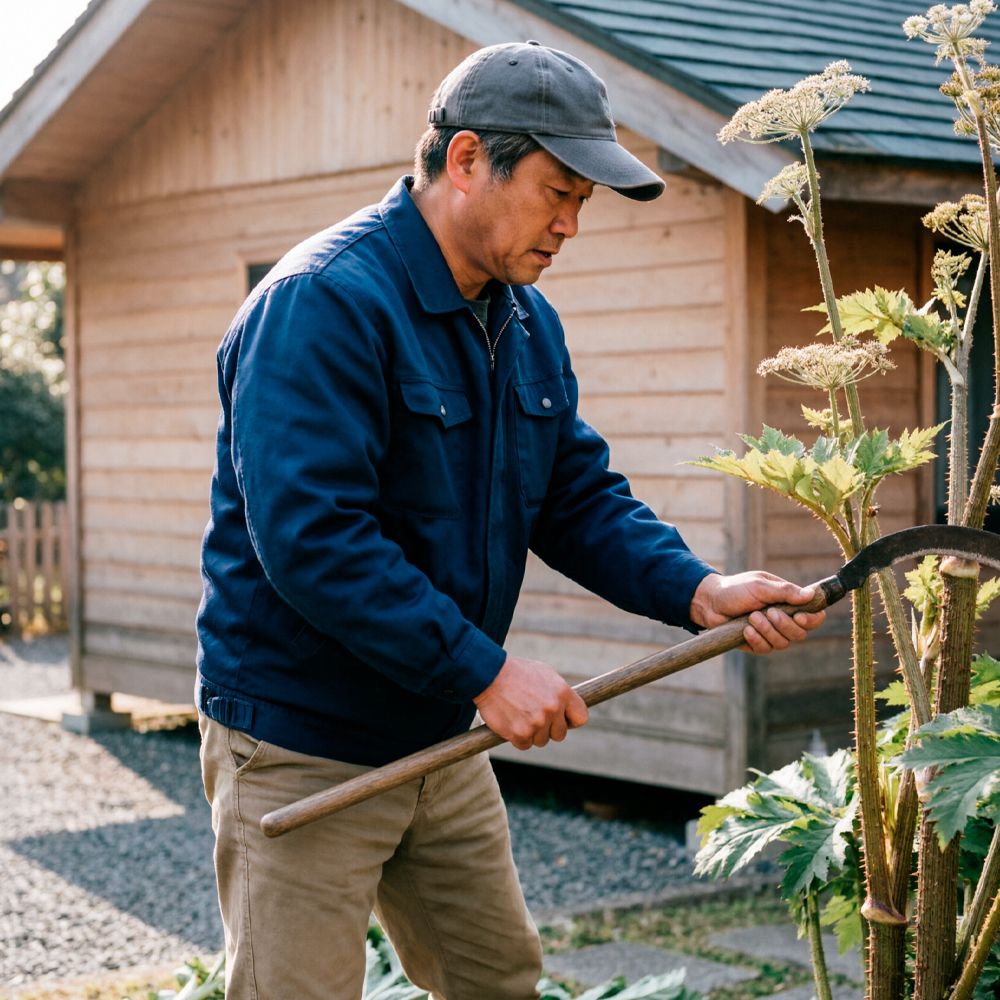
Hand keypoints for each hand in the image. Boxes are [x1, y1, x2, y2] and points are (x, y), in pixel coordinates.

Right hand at [473, 655, 588, 749]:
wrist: (489, 673)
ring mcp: (537, 722)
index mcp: (563, 692)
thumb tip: (569, 707)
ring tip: (519, 715)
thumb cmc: (517, 672)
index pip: (581, 718)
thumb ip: (559, 693)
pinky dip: (517, 738)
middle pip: (560, 734)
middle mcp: (553, 708)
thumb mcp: (545, 674)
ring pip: (541, 741)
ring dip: (531, 733)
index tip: (561, 719)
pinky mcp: (520, 733)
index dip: (570, 721)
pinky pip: (525, 745)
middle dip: (548, 729)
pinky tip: (511, 722)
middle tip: (534, 717)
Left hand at [689, 571, 825, 653]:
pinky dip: (756, 639)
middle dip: (784, 624)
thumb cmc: (735, 589)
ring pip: (783, 643)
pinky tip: (745, 630)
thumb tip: (810, 595)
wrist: (710, 602)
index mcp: (788, 602)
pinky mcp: (757, 644)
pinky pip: (765, 649)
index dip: (812, 619)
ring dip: (767, 630)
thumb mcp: (760, 586)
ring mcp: (770, 633)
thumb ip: (785, 592)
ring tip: (751, 617)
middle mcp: (783, 619)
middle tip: (768, 612)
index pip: (813, 616)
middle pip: (800, 634)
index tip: (799, 617)